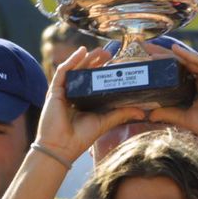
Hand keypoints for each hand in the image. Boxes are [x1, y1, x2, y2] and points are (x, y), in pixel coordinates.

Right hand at [35, 47, 146, 163]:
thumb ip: (122, 114)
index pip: (94, 82)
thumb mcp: (106, 122)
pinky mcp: (54, 92)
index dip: (103, 71)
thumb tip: (143, 112)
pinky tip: (81, 51)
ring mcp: (63, 93)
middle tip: (109, 53)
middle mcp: (73, 95)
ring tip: (99, 50)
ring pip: (74, 69)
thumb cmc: (81, 137)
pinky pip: (62, 72)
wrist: (62, 147)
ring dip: (86, 58)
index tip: (114, 62)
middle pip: (84, 73)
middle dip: (96, 61)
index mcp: (84, 101)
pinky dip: (71, 60)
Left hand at [150, 44, 197, 145]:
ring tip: (154, 49)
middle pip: (180, 62)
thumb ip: (169, 113)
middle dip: (162, 55)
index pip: (176, 71)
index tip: (145, 60)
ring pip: (188, 59)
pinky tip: (176, 50)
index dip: (162, 65)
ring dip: (171, 53)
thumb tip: (149, 114)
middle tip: (144, 48)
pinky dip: (189, 55)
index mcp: (195, 86)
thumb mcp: (185, 118)